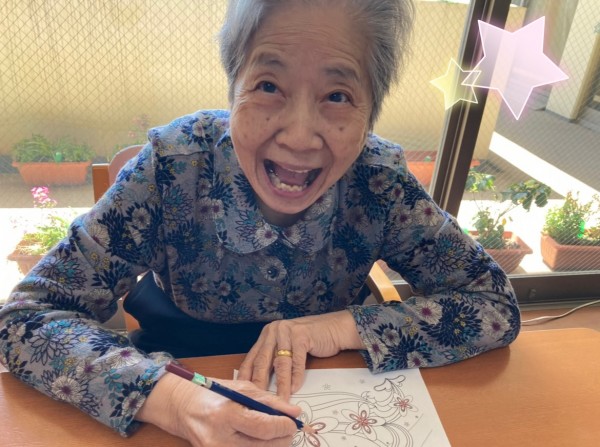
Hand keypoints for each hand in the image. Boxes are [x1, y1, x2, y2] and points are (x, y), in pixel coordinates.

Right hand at [137, 372, 299, 446]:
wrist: (182, 406)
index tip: (292, 421)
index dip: (283, 426)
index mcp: (227, 413)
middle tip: (288, 429)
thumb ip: (270, 401)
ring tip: (276, 435)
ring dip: (272, 446)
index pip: (263, 427)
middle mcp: (220, 438)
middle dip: (282, 439)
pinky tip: (261, 441)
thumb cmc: (213, 393)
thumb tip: (294, 412)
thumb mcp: (242, 389)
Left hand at [237, 310, 364, 398]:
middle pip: (263, 360)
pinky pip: (297, 361)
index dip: (246, 375)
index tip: (242, 392)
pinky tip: (294, 389)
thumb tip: (260, 383)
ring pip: (281, 363)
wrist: (334, 329)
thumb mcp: (287, 347)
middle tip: (257, 401)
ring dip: (280, 385)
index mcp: (267, 334)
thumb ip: (274, 359)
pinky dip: (296, 377)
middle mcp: (274, 330)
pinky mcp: (302, 336)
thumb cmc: (310, 341)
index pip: (253, 356)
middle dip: (259, 383)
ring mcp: (288, 332)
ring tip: (278, 401)